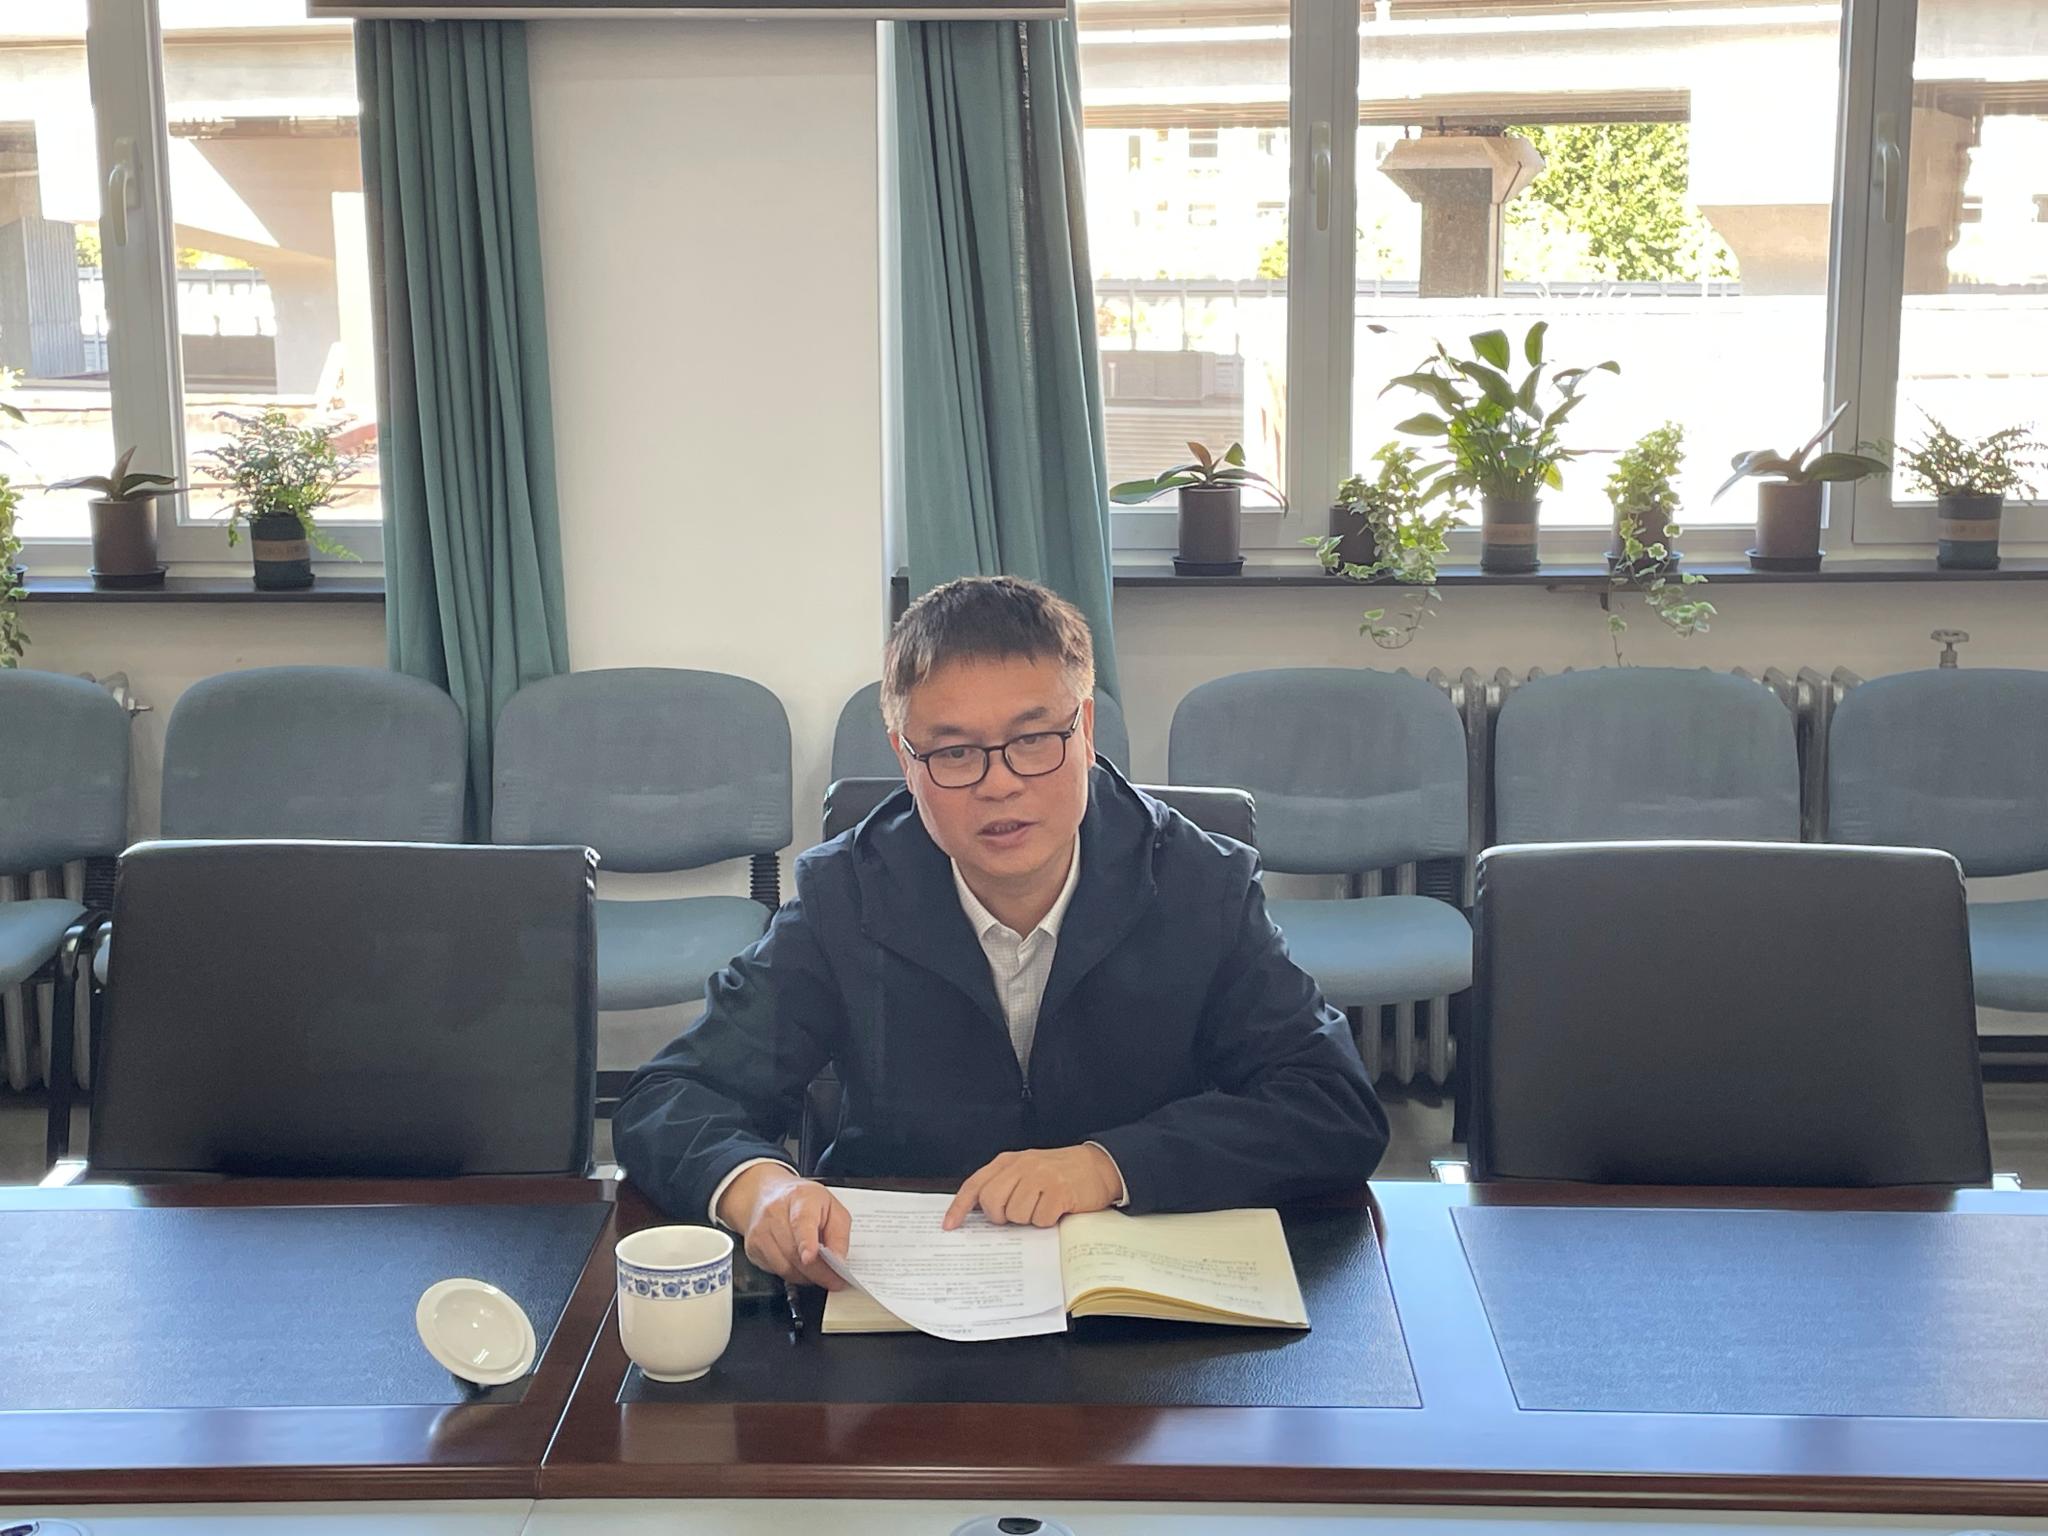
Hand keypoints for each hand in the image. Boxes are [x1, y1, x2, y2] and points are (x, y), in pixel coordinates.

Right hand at [718, 1164, 851, 1289]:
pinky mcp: (752, 1248)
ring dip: (806, 1276)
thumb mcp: (831, 1207)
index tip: (810, 1256)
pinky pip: (776, 1271)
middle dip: (818, 1272)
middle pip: (794, 1251)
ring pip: (785, 1267)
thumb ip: (839, 1234)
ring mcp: (760, 1231)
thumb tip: (839, 1260)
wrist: (765, 1194)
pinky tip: (800, 1265)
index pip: (801, 1221)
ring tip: (818, 1270)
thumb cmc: (802, 1201)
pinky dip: (792, 1274)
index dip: (806, 1241)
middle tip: (834, 1280)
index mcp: (800, 1198)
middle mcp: (775, 1213)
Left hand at [944, 1144, 1121, 1229]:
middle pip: (992, 1202)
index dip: (959, 1206)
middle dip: (1001, 1216)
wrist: (1100, 1166)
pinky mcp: (1058, 1192)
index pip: (976, 1184)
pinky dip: (1048, 1222)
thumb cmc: (1060, 1172)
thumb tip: (979, 1212)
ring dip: (1028, 1219)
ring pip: (1015, 1214)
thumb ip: (1005, 1184)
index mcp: (1009, 1162)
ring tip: (1043, 1207)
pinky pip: (1040, 1220)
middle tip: (1018, 1215)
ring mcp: (1040, 1177)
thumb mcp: (1028, 1170)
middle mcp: (1022, 1166)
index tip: (950, 1225)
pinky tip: (1057, 1209)